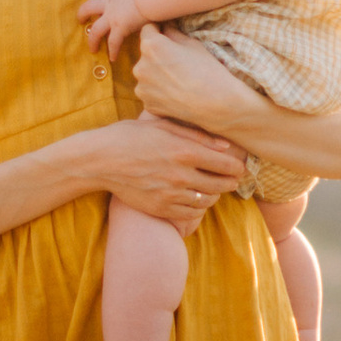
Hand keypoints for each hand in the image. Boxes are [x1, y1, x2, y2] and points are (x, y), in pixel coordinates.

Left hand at [78, 0, 139, 55]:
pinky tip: (113, 58)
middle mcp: (110, 3)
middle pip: (88, 8)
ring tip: (92, 48)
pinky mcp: (120, 28)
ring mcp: (112, 17)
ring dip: (92, 40)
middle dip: (82, 14)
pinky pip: (113, 42)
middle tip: (80, 20)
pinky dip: (113, 51)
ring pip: (95, 30)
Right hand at [98, 108, 249, 233]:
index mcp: (184, 151)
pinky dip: (198, 207)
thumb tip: (226, 146)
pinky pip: (191, 213)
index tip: (239, 167)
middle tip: (231, 179)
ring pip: (208, 201)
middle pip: (221, 185)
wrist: (100, 160)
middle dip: (230, 182)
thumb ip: (197, 136)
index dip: (238, 167)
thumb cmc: (131, 137)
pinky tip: (194, 197)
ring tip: (212, 188)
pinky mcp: (161, 208)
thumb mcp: (163, 126)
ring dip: (215, 195)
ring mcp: (171, 194)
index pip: (227, 165)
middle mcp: (181, 174)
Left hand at [130, 22, 246, 134]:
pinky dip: (159, 93)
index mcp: (151, 46)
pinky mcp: (147, 105)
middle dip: (157, 55)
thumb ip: (173, 33)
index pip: (147, 29)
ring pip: (146, 75)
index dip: (159, 31)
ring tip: (178, 80)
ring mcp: (141, 88)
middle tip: (177, 62)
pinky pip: (150, 93)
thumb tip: (166, 27)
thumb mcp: (193, 44)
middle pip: (145, 54)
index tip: (168, 37)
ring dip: (156, 75)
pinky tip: (176, 94)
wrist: (217, 103)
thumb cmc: (207, 70)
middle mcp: (140, 66)